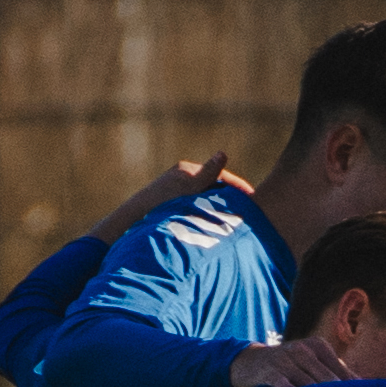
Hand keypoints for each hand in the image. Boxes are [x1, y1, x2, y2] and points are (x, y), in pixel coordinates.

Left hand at [94, 152, 247, 240]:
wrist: (129, 224)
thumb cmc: (159, 206)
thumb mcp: (188, 190)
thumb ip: (208, 174)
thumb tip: (223, 153)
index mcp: (186, 170)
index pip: (222, 176)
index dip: (240, 188)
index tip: (256, 201)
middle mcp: (180, 178)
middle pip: (215, 188)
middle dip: (232, 200)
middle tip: (251, 215)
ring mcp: (176, 194)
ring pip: (206, 201)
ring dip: (220, 212)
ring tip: (236, 226)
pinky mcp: (169, 209)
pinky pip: (196, 212)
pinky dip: (208, 219)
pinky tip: (214, 233)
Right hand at [224, 330, 346, 386]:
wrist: (248, 361)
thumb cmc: (288, 364)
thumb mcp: (311, 361)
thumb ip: (335, 371)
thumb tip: (364, 386)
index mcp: (318, 346)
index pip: (341, 371)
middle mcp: (303, 350)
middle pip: (328, 380)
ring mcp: (286, 360)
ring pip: (309, 385)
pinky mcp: (270, 372)